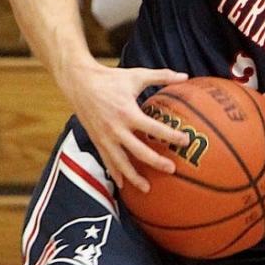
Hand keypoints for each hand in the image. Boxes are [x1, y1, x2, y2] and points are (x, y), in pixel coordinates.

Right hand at [64, 62, 189, 191]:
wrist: (78, 82)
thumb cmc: (110, 78)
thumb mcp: (136, 76)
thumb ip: (162, 76)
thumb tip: (185, 76)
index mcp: (127, 112)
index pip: (153, 128)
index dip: (170, 135)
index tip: (185, 140)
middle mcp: (116, 128)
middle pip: (138, 151)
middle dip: (155, 161)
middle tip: (171, 169)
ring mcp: (105, 137)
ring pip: (121, 162)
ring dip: (134, 176)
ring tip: (147, 188)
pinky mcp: (97, 141)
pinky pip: (107, 161)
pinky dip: (115, 173)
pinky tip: (123, 184)